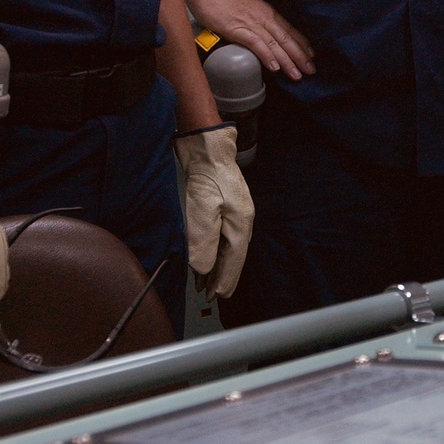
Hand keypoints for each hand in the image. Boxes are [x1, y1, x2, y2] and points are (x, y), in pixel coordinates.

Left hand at [174, 125, 253, 301]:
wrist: (207, 147)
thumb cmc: (207, 175)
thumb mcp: (203, 210)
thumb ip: (204, 242)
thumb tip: (203, 269)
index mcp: (241, 225)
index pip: (234, 261)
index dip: (224, 280)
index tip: (217, 296)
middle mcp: (241, 222)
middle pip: (233, 256)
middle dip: (221, 276)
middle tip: (210, 294)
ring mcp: (234, 213)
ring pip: (227, 248)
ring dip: (216, 265)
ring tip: (205, 281)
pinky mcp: (224, 206)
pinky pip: (222, 236)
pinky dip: (214, 250)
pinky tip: (207, 255)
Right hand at [188, 0, 314, 80]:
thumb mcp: (245, 8)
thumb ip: (253, 21)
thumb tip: (258, 36)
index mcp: (266, 11)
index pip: (289, 29)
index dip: (302, 44)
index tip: (312, 56)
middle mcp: (263, 16)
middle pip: (286, 39)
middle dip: (300, 56)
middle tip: (311, 71)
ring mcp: (251, 22)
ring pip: (275, 44)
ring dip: (288, 61)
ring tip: (297, 75)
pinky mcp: (237, 28)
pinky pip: (256, 44)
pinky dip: (267, 56)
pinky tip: (274, 68)